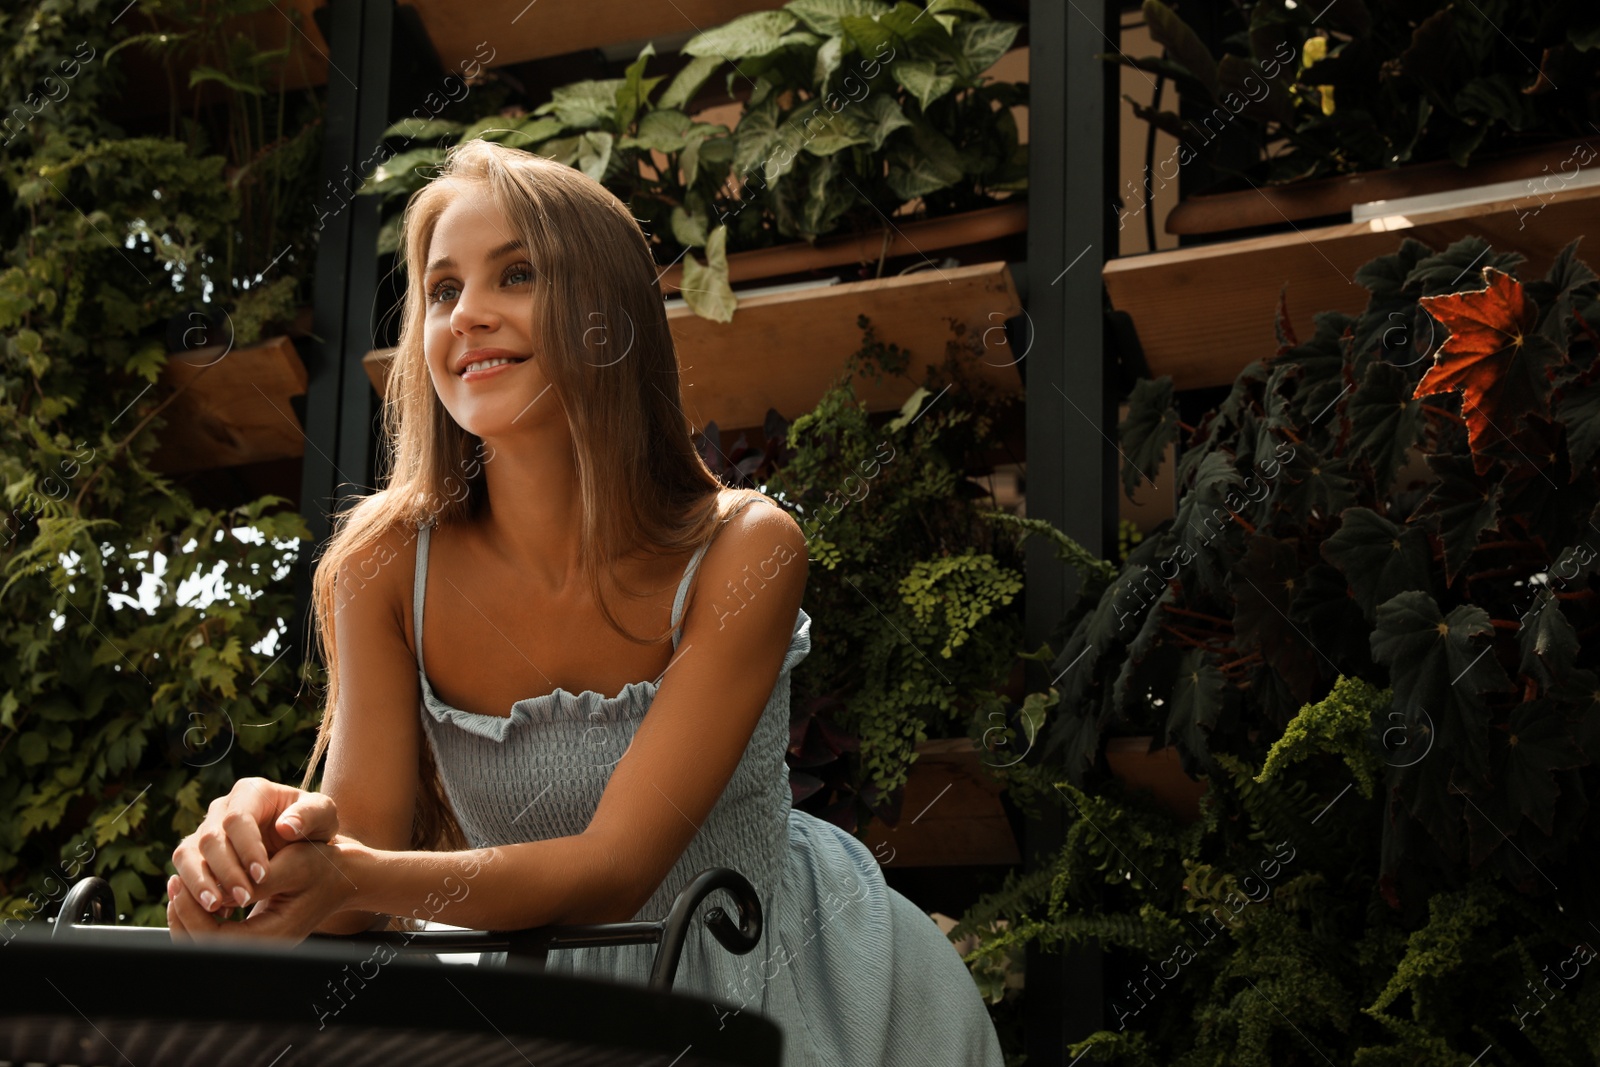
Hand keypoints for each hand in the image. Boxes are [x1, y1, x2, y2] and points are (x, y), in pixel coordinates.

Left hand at [167, 840, 359, 944]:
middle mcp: (263, 947)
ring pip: (204, 943)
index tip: (180, 883)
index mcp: (273, 936)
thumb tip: (223, 891)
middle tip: (173, 884)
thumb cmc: (322, 867)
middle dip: (182, 915)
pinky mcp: (252, 933)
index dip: (192, 912)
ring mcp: (256, 943)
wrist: (343, 876)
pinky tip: (198, 891)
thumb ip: (260, 880)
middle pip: (203, 948)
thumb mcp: (294, 865)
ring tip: (179, 887)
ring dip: (187, 915)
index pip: (215, 938)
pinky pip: (214, 933)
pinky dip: (199, 914)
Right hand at [170, 777, 337, 917]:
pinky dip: (194, 890)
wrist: (301, 841)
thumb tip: (286, 826)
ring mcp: (206, 829)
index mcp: (252, 792)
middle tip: (244, 898)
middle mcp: (223, 808)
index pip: (238, 819)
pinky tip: (214, 910)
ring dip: (200, 882)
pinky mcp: (196, 853)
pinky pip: (185, 870)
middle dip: (226, 870)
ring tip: (216, 908)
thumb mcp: (323, 816)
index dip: (247, 848)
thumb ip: (311, 815)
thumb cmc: (313, 825)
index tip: (264, 875)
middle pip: (210, 838)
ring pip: (187, 854)